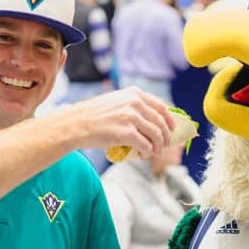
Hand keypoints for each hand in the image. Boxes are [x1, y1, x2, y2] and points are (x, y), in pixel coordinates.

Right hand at [51, 87, 174, 158]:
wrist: (76, 123)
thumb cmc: (94, 115)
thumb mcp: (116, 101)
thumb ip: (133, 106)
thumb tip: (152, 121)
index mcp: (134, 93)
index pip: (161, 107)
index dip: (170, 120)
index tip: (172, 129)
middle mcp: (135, 103)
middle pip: (161, 122)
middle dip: (165, 137)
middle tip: (164, 146)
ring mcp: (131, 117)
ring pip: (156, 135)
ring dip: (158, 147)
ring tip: (153, 152)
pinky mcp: (126, 133)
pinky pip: (145, 145)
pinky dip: (147, 152)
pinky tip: (143, 155)